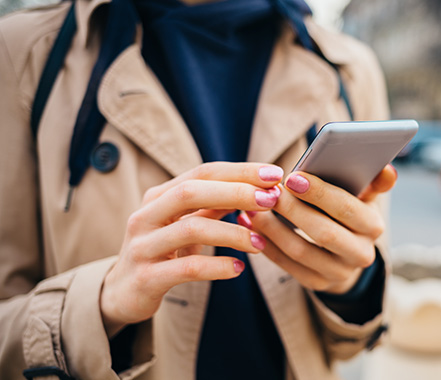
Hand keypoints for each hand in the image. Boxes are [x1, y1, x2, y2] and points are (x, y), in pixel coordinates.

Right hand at [100, 162, 282, 335]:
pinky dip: (217, 266)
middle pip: (192, 192)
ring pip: (192, 229)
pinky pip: (187, 267)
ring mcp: (143, 246)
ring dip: (233, 233)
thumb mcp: (185, 224)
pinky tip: (238, 269)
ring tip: (260, 243)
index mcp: (159, 196)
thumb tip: (257, 189)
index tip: (274, 174)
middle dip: (236, 192)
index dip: (239, 171)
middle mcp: (146, 215)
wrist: (122, 293)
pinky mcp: (147, 277)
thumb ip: (213, 206)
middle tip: (271, 199)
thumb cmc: (162, 252)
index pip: (203, 173)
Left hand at [242, 165, 396, 293]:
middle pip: (323, 233)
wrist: (345, 252)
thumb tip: (387, 169)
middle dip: (293, 211)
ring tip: (252, 208)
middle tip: (268, 193)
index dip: (319, 193)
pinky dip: (266, 244)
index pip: (347, 209)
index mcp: (373, 227)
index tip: (291, 177)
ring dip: (272, 228)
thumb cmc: (348, 211)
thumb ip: (372, 182)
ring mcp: (338, 273)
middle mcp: (361, 254)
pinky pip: (286, 265)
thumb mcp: (363, 196)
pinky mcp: (317, 283)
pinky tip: (250, 226)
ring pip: (300, 251)